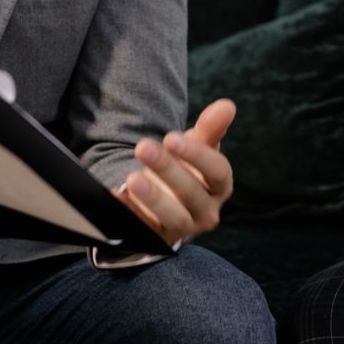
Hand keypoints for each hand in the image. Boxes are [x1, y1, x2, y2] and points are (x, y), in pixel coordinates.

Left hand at [115, 98, 235, 242]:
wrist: (167, 198)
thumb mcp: (197, 146)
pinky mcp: (156, 238)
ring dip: (153, 198)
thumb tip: (228, 105)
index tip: (171, 137)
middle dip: (167, 169)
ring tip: (133, 178)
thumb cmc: (187, 167)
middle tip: (143, 147)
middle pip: (192, 193)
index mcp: (219, 187)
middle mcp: (206, 211)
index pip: (218, 172)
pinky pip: (143, 228)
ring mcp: (182, 227)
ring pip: (173, 217)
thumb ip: (211, 127)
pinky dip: (129, 213)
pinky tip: (116, 197)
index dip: (197, 155)